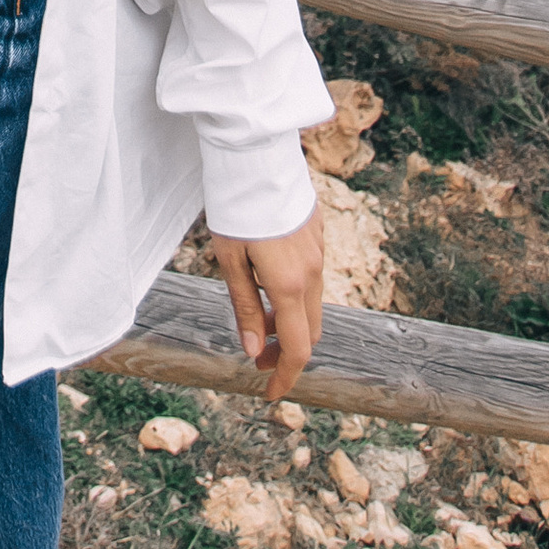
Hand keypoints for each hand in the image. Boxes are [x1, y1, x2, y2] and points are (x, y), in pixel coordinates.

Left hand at [211, 200, 325, 404]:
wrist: (256, 154)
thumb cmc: (236, 207)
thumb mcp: (230, 261)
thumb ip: (244, 307)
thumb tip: (252, 350)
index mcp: (290, 284)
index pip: (298, 349)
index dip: (285, 377)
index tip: (269, 394)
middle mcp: (312, 272)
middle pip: (310, 331)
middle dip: (286, 353)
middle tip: (255, 359)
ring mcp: (319, 253)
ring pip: (313, 306)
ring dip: (289, 324)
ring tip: (255, 323)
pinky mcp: (317, 235)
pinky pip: (313, 279)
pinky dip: (294, 298)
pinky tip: (268, 287)